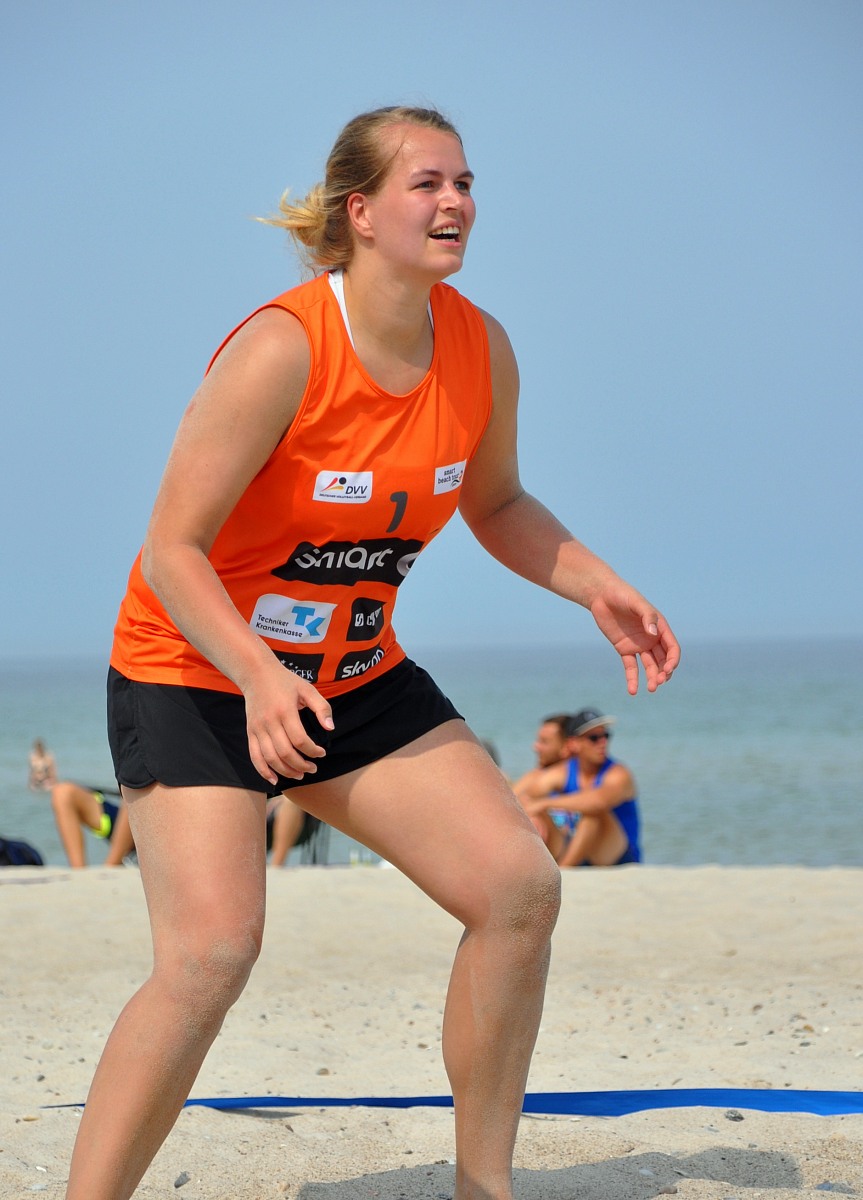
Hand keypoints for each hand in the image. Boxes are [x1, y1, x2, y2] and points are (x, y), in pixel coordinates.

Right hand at [243, 664, 333, 785]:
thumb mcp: (307, 689)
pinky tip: (275, 780)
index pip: (300, 740)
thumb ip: (322, 708)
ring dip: (286, 771)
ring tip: (300, 775)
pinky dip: (264, 771)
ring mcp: (257, 728)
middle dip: (302, 765)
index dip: (313, 751)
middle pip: (285, 753)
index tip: (322, 753)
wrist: (256, 674)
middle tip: (313, 768)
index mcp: (285, 711)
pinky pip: (254, 756)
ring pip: (270, 758)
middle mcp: (269, 722)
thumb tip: (331, 728)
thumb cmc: (285, 681)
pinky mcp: (250, 732)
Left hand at [589, 584, 679, 694]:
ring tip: (651, 689)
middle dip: (663, 673)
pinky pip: (631, 667)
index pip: (672, 648)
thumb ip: (647, 616)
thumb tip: (654, 633)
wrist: (601, 595)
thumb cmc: (622, 595)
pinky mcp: (624, 649)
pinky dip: (632, 679)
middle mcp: (652, 638)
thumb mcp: (636, 602)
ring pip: (649, 666)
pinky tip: (633, 691)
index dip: (672, 661)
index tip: (668, 670)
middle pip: (663, 661)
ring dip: (651, 678)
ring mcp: (638, 645)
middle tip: (658, 683)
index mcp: (660, 628)